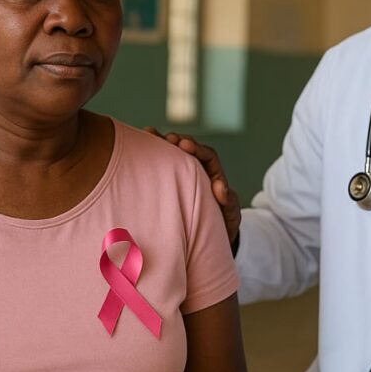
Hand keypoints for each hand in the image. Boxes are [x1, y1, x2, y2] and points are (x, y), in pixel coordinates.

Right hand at [143, 128, 241, 244]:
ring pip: (175, 154)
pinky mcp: (171, 182)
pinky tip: (141, 145)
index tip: (184, 145)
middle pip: (190, 150)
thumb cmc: (223, 225)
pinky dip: (154, 154)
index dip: (197, 149)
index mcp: (214, 176)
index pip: (208, 156)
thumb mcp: (229, 214)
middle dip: (178, 141)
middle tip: (167, 138)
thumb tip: (221, 190)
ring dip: (163, 143)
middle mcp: (200, 171)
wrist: (211, 239)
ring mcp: (184, 176)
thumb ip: (228, 201)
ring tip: (149, 133)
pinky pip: (164, 165)